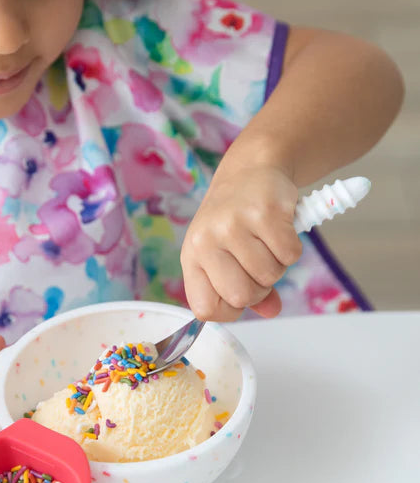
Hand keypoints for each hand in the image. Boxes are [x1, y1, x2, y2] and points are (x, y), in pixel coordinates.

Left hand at [181, 166, 302, 321]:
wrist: (248, 171)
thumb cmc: (233, 220)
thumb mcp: (225, 255)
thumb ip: (245, 289)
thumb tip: (271, 311)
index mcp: (191, 257)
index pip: (205, 308)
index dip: (229, 310)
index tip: (241, 296)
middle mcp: (206, 241)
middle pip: (242, 296)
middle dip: (259, 288)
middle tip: (259, 266)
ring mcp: (233, 225)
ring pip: (269, 276)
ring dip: (277, 265)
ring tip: (268, 243)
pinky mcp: (263, 212)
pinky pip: (289, 255)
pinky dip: (291, 249)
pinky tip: (281, 230)